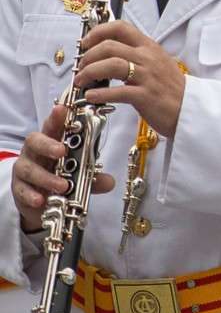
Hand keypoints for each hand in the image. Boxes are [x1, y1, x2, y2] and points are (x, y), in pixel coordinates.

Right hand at [14, 102, 113, 233]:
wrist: (43, 202)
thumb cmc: (61, 178)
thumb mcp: (80, 176)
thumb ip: (93, 178)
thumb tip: (109, 182)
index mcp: (50, 142)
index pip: (52, 126)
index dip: (55, 117)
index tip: (61, 109)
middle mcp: (34, 153)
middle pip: (35, 142)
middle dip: (48, 145)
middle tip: (62, 151)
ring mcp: (24, 170)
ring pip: (30, 169)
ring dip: (47, 177)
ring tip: (62, 186)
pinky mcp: (18, 188)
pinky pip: (22, 190)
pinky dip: (32, 195)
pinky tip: (41, 200)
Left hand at [75, 20, 184, 137]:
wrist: (189, 108)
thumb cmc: (170, 88)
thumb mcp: (157, 62)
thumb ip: (136, 54)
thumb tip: (107, 51)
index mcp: (150, 47)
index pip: (121, 28)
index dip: (98, 32)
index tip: (86, 43)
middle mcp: (148, 58)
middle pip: (110, 46)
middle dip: (88, 57)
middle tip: (81, 67)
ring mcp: (148, 77)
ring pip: (111, 65)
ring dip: (89, 72)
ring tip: (81, 82)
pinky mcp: (146, 96)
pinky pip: (118, 92)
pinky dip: (100, 94)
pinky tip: (91, 97)